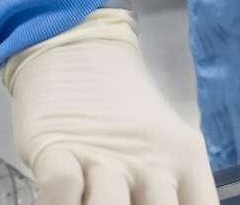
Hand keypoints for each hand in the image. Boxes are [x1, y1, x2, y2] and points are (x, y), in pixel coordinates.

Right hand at [3, 8, 217, 204]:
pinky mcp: (55, 150)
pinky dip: (57, 202)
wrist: (78, 51)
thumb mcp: (166, 144)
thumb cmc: (124, 112)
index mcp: (184, 160)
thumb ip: (174, 188)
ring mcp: (103, 157)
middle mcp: (150, 163)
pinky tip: (61, 198)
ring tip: (88, 204)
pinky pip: (61, 189)